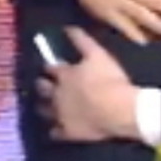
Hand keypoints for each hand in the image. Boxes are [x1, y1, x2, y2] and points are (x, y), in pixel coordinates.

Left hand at [37, 27, 138, 141]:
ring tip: (44, 107)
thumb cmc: (110, 80)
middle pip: (42, 88)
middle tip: (43, 85)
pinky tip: (56, 129)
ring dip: (43, 107)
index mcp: (64, 75)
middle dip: (41, 85)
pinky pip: (54, 133)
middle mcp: (56, 94)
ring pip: (43, 111)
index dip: (49, 66)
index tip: (50, 66)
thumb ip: (82, 40)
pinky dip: (54, 130)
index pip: (50, 68)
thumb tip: (68, 28)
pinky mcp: (67, 132)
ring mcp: (60, 115)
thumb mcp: (98, 54)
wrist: (119, 110)